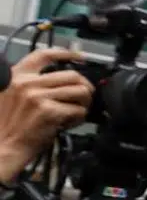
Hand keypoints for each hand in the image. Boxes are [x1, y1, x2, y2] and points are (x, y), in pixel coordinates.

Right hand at [0, 48, 93, 177]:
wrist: (3, 145)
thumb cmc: (10, 124)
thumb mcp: (12, 95)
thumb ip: (31, 84)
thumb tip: (61, 79)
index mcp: (17, 76)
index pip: (43, 55)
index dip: (65, 53)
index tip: (80, 57)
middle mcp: (27, 83)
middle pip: (72, 75)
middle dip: (85, 87)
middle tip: (85, 98)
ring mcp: (38, 97)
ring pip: (79, 92)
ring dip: (84, 104)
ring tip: (75, 113)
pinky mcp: (48, 111)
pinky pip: (78, 110)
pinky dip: (78, 118)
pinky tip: (68, 124)